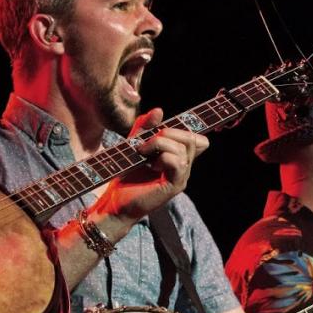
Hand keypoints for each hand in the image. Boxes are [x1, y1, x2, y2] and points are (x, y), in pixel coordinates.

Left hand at [93, 108, 209, 223]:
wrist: (115, 202)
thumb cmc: (125, 176)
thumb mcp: (134, 144)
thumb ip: (145, 127)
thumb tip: (159, 110)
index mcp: (178, 159)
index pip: (197, 139)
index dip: (189, 129)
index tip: (164, 127)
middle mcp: (184, 168)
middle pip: (192, 139)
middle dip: (169, 132)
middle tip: (146, 142)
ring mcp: (181, 178)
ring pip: (183, 149)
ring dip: (160, 143)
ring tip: (142, 152)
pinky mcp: (174, 186)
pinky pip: (177, 162)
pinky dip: (162, 156)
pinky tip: (149, 163)